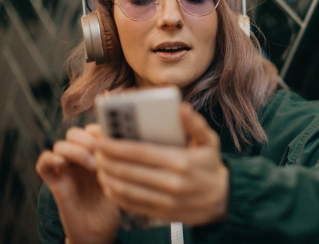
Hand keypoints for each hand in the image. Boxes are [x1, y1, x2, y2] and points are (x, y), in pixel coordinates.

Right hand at [36, 124, 119, 243]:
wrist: (101, 231)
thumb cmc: (117, 202)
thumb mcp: (125, 175)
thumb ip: (124, 158)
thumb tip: (133, 139)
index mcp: (98, 153)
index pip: (91, 129)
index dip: (99, 128)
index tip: (113, 138)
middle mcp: (81, 159)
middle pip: (74, 133)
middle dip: (88, 138)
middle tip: (102, 151)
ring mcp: (68, 170)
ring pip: (60, 145)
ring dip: (76, 150)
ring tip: (93, 165)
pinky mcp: (56, 183)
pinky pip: (43, 163)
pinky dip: (49, 158)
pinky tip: (63, 165)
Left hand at [95, 103, 228, 224]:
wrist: (222, 200)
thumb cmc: (211, 166)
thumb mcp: (210, 141)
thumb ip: (195, 124)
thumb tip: (182, 107)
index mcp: (180, 161)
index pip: (139, 152)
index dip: (116, 146)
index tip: (101, 138)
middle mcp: (171, 182)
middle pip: (127, 170)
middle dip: (105, 159)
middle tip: (94, 149)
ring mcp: (165, 201)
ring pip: (124, 189)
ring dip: (106, 176)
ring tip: (98, 164)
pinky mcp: (160, 213)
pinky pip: (130, 204)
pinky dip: (114, 193)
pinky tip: (108, 182)